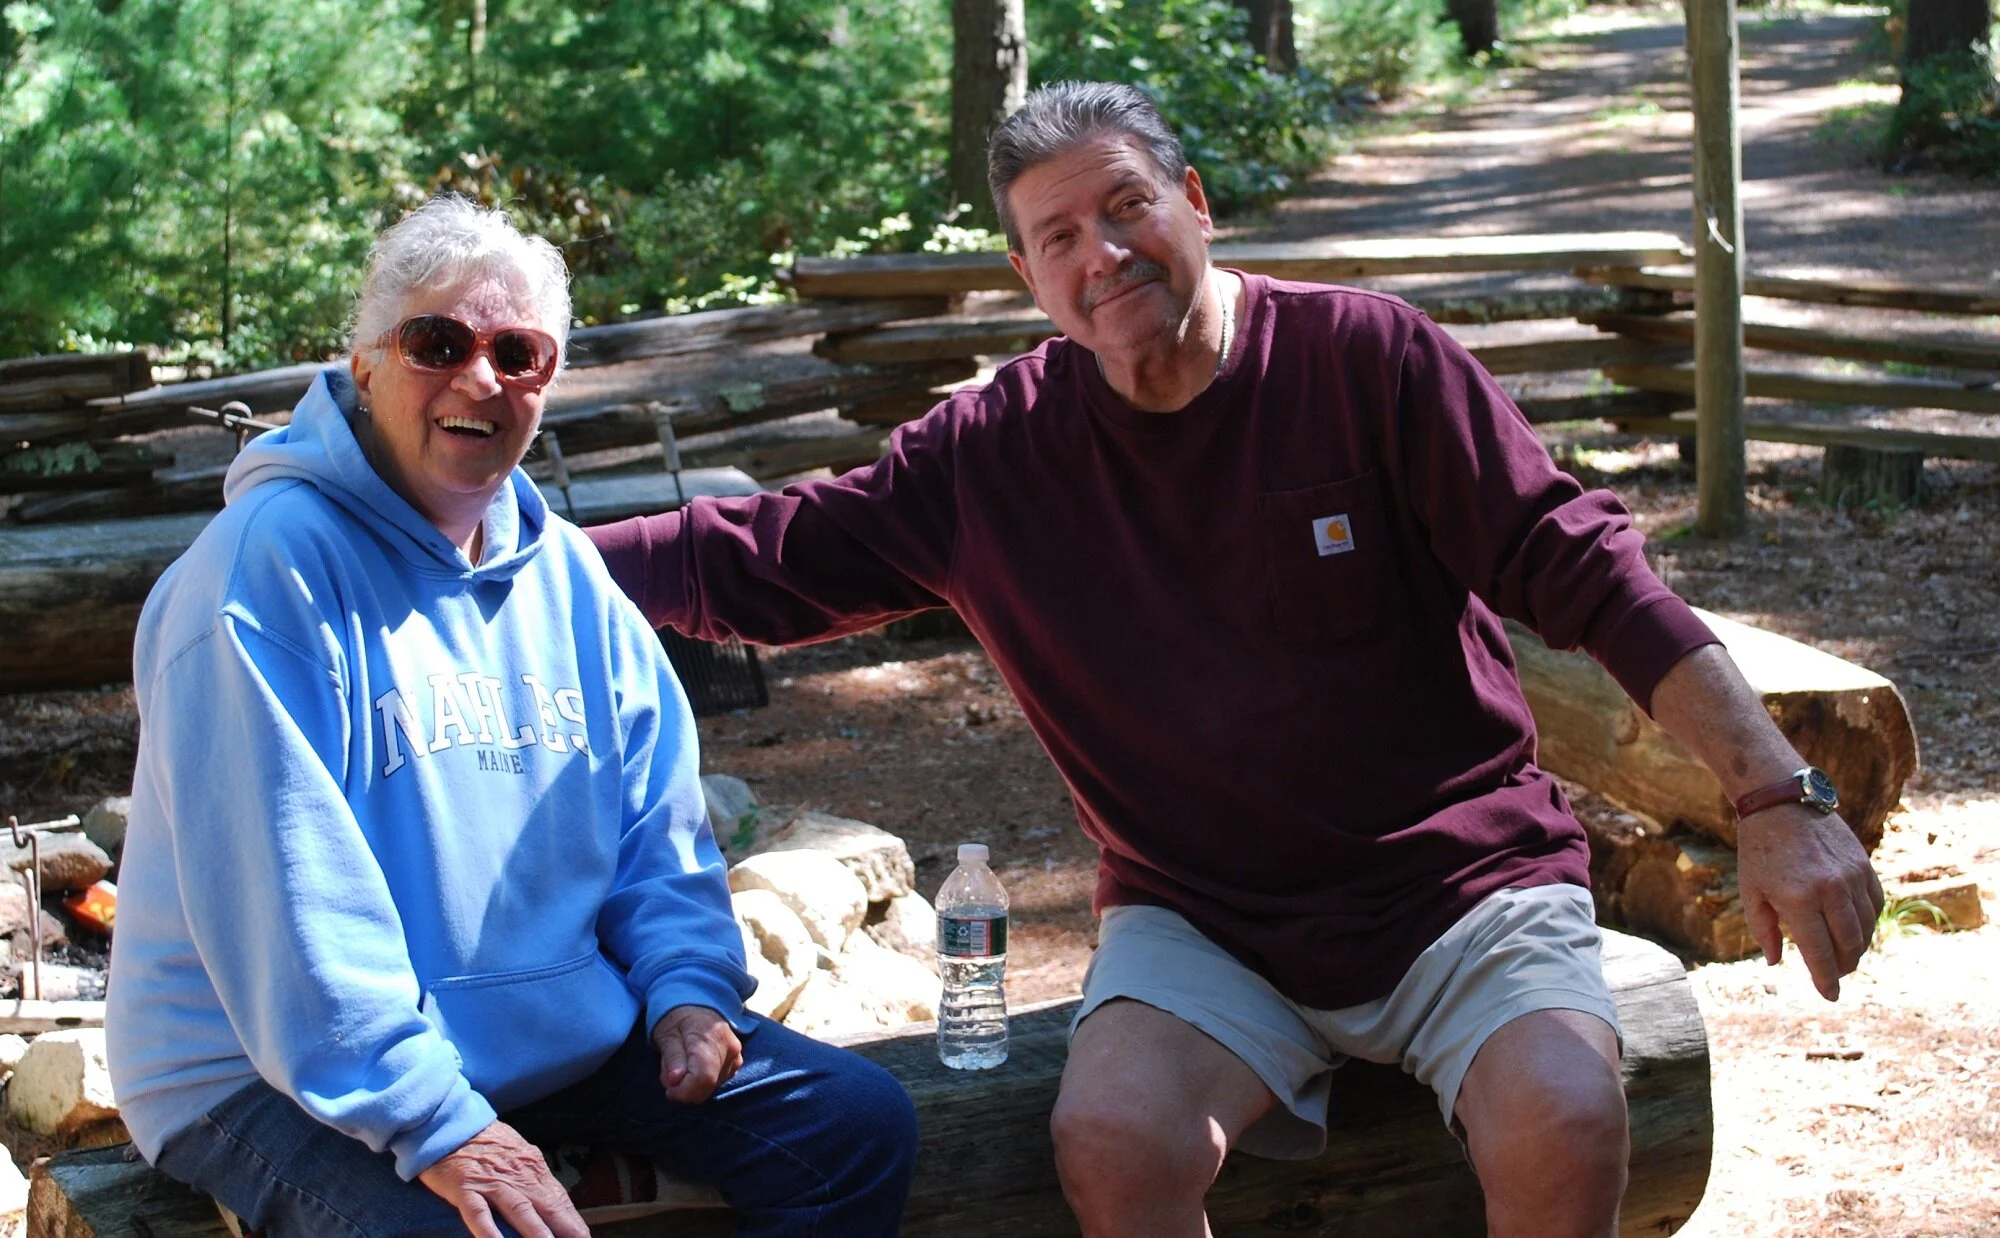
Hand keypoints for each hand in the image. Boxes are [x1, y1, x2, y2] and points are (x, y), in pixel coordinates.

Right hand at [417, 1120, 587, 1237]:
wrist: (449, 1120)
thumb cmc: (483, 1142)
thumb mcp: (516, 1155)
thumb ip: (532, 1178)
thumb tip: (551, 1202)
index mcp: (533, 1167)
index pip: (559, 1199)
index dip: (573, 1222)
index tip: (584, 1237)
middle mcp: (518, 1174)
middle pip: (547, 1206)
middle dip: (566, 1229)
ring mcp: (492, 1181)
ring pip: (519, 1210)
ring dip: (536, 1232)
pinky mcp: (465, 1187)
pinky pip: (478, 1213)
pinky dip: (489, 1231)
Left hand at [652, 1004, 743, 1103]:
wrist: (697, 1001)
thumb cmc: (676, 1016)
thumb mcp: (666, 1033)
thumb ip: (671, 1058)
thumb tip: (675, 1081)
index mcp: (709, 1038)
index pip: (703, 1078)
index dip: (684, 1092)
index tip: (668, 1091)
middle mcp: (728, 1048)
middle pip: (708, 1086)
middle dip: (685, 1088)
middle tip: (669, 1073)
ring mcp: (735, 1055)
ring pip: (712, 1087)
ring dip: (692, 1085)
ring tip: (680, 1065)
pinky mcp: (736, 1061)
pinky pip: (718, 1082)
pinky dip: (702, 1081)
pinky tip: (693, 1066)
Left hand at [1735, 803, 1885, 1000]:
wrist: (1782, 802)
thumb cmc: (1759, 849)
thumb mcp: (1751, 891)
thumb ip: (1764, 930)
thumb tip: (1777, 962)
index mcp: (1798, 900)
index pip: (1820, 954)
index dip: (1826, 980)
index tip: (1830, 995)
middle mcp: (1830, 891)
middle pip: (1849, 945)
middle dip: (1844, 967)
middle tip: (1836, 975)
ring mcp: (1851, 877)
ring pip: (1866, 927)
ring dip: (1858, 947)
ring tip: (1845, 955)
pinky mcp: (1864, 865)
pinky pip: (1875, 904)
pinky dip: (1868, 922)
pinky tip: (1857, 929)